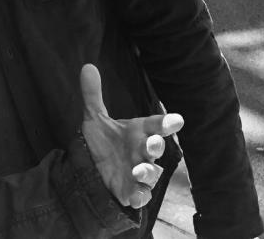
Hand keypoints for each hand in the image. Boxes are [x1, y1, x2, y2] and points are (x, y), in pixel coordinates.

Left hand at [80, 63, 183, 208]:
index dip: (166, 123)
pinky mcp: (132, 192)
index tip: (176, 120)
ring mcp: (139, 173)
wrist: (94, 169)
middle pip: (155, 148)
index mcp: (137, 132)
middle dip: (156, 146)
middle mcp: (142, 151)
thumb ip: (93, 94)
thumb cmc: (104, 142)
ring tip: (138, 170)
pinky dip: (139, 197)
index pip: (155, 125)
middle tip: (153, 143)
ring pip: (152, 174)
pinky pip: (141, 196)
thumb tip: (87, 66)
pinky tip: (134, 196)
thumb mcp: (95, 118)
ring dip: (148, 172)